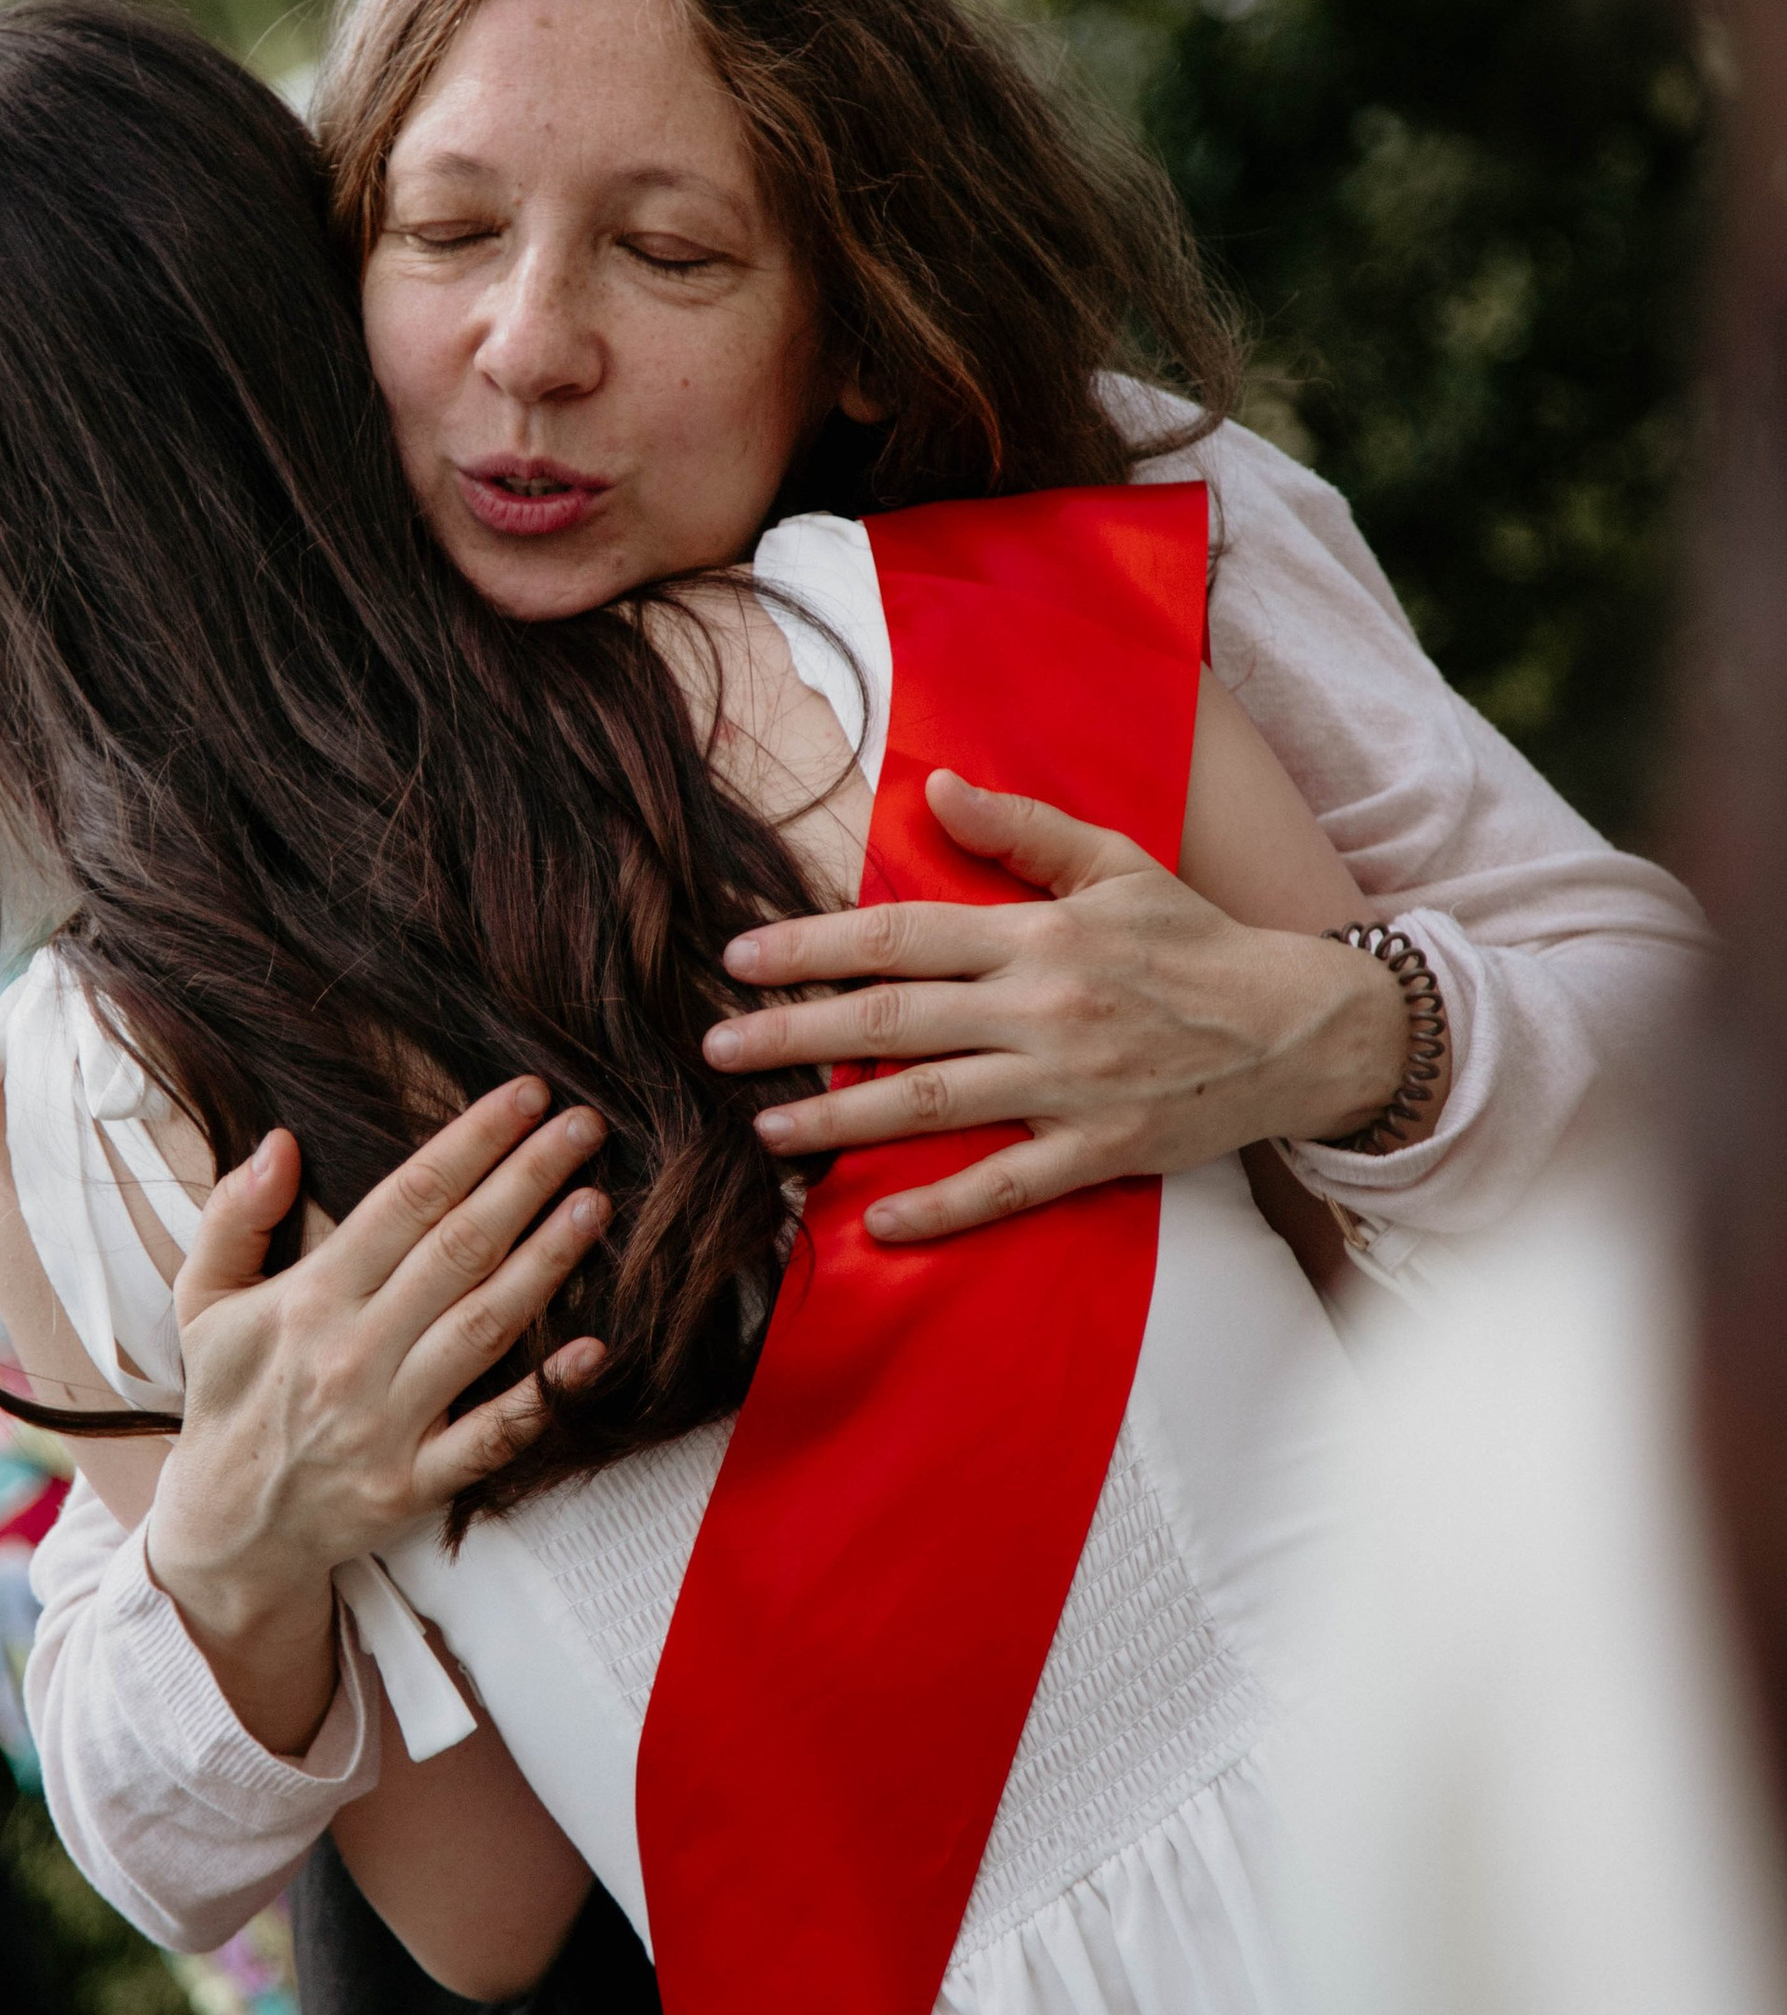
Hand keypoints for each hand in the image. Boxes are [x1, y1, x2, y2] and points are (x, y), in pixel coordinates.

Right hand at [146, 1080, 607, 1750]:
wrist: (225, 1529)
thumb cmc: (228, 1399)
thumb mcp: (201, 1301)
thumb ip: (233, 1217)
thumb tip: (280, 1144)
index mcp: (309, 1298)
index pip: (405, 1201)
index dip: (471, 1143)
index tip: (525, 1097)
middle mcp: (352, 1353)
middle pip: (457, 1249)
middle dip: (526, 1179)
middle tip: (585, 1127)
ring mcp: (386, 1422)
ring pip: (482, 1328)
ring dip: (546, 1264)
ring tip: (597, 1205)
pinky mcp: (413, 1484)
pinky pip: (490, 1437)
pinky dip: (544, 1397)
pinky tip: (596, 1351)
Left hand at [704, 769, 1406, 1247]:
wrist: (1300, 1026)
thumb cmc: (1196, 940)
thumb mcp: (1115, 863)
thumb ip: (1020, 831)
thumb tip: (935, 790)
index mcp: (1037, 935)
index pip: (900, 935)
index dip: (813, 948)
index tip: (740, 958)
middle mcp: (1043, 1009)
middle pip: (893, 1023)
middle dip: (794, 1036)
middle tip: (714, 1047)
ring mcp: (1070, 1086)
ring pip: (932, 1106)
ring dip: (839, 1123)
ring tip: (764, 1131)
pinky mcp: (1102, 1151)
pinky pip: (1007, 1186)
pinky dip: (941, 1209)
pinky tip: (876, 1224)